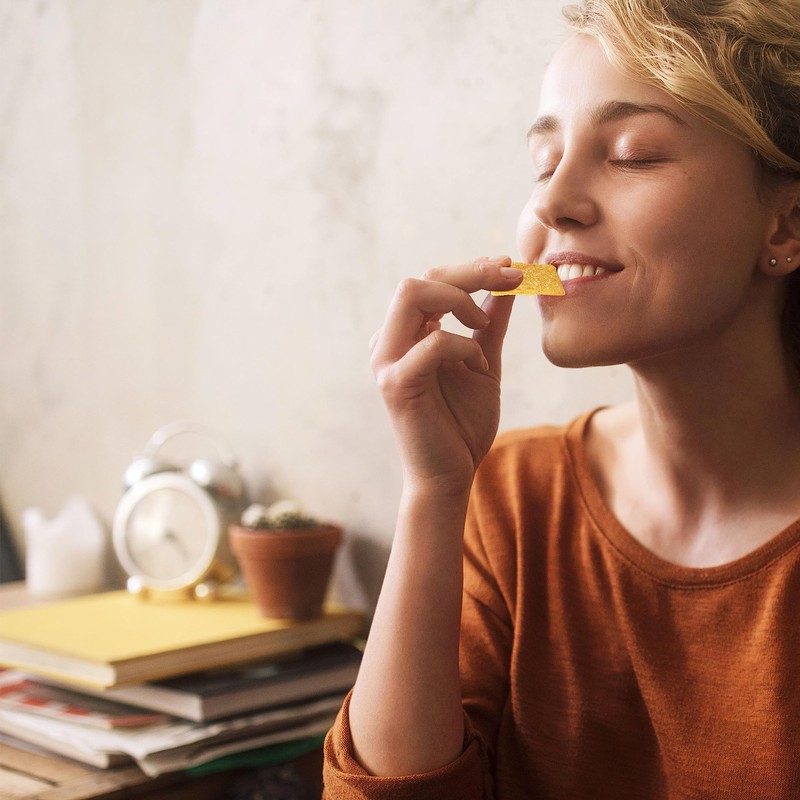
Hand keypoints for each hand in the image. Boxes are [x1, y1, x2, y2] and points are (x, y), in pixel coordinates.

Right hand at [370, 256, 521, 496]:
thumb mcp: (484, 364)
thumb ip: (490, 325)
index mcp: (405, 335)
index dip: (471, 269)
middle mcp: (389, 342)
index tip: (510, 267)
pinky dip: (464, 346)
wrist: (450, 477)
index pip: (430, 282)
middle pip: (418, 280)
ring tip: (484, 324)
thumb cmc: (462, 424)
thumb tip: (506, 285)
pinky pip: (433, 343)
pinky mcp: (396, 384)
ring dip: (460, 298)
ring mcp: (387, 362)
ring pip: (412, 295)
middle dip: (468, 272)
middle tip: (510, 277)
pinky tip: (479, 367)